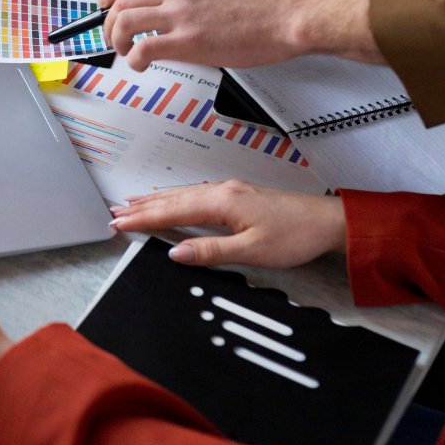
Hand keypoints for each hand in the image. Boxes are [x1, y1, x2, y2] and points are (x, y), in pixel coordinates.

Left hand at [99, 0, 309, 70]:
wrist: (287, 13)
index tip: (106, 5)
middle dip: (110, 19)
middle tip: (110, 34)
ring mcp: (179, 11)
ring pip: (125, 21)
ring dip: (116, 39)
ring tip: (122, 50)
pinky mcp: (185, 40)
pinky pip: (143, 48)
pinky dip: (133, 58)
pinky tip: (139, 64)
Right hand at [110, 180, 346, 267]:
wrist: (327, 221)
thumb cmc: (295, 235)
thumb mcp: (252, 250)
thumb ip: (212, 251)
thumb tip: (177, 252)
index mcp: (222, 202)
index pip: (173, 211)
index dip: (143, 218)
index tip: (119, 223)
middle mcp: (223, 191)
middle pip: (174, 199)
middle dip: (143, 206)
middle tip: (116, 213)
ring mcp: (231, 191)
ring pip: (184, 194)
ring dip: (157, 200)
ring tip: (134, 203)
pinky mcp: (239, 196)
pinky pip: (197, 194)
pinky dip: (177, 198)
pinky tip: (174, 200)